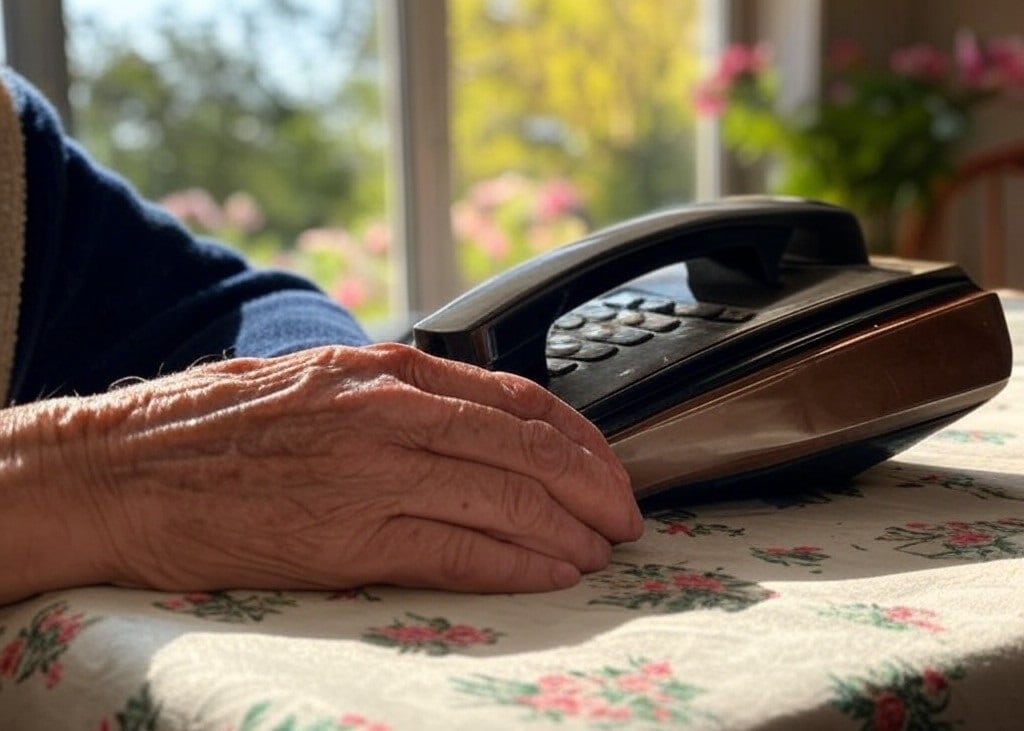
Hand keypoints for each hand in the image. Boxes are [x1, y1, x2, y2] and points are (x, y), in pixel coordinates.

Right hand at [25, 343, 640, 597]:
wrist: (114, 469)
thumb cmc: (209, 429)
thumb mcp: (316, 384)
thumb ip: (393, 399)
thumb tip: (465, 425)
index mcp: (384, 370)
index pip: (517, 399)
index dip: (579, 438)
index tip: (607, 468)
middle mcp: (387, 411)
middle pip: (528, 448)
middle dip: (593, 488)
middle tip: (625, 519)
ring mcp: (369, 472)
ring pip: (505, 499)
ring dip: (567, 531)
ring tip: (599, 553)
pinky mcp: (343, 536)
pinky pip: (456, 549)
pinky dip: (516, 565)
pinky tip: (550, 575)